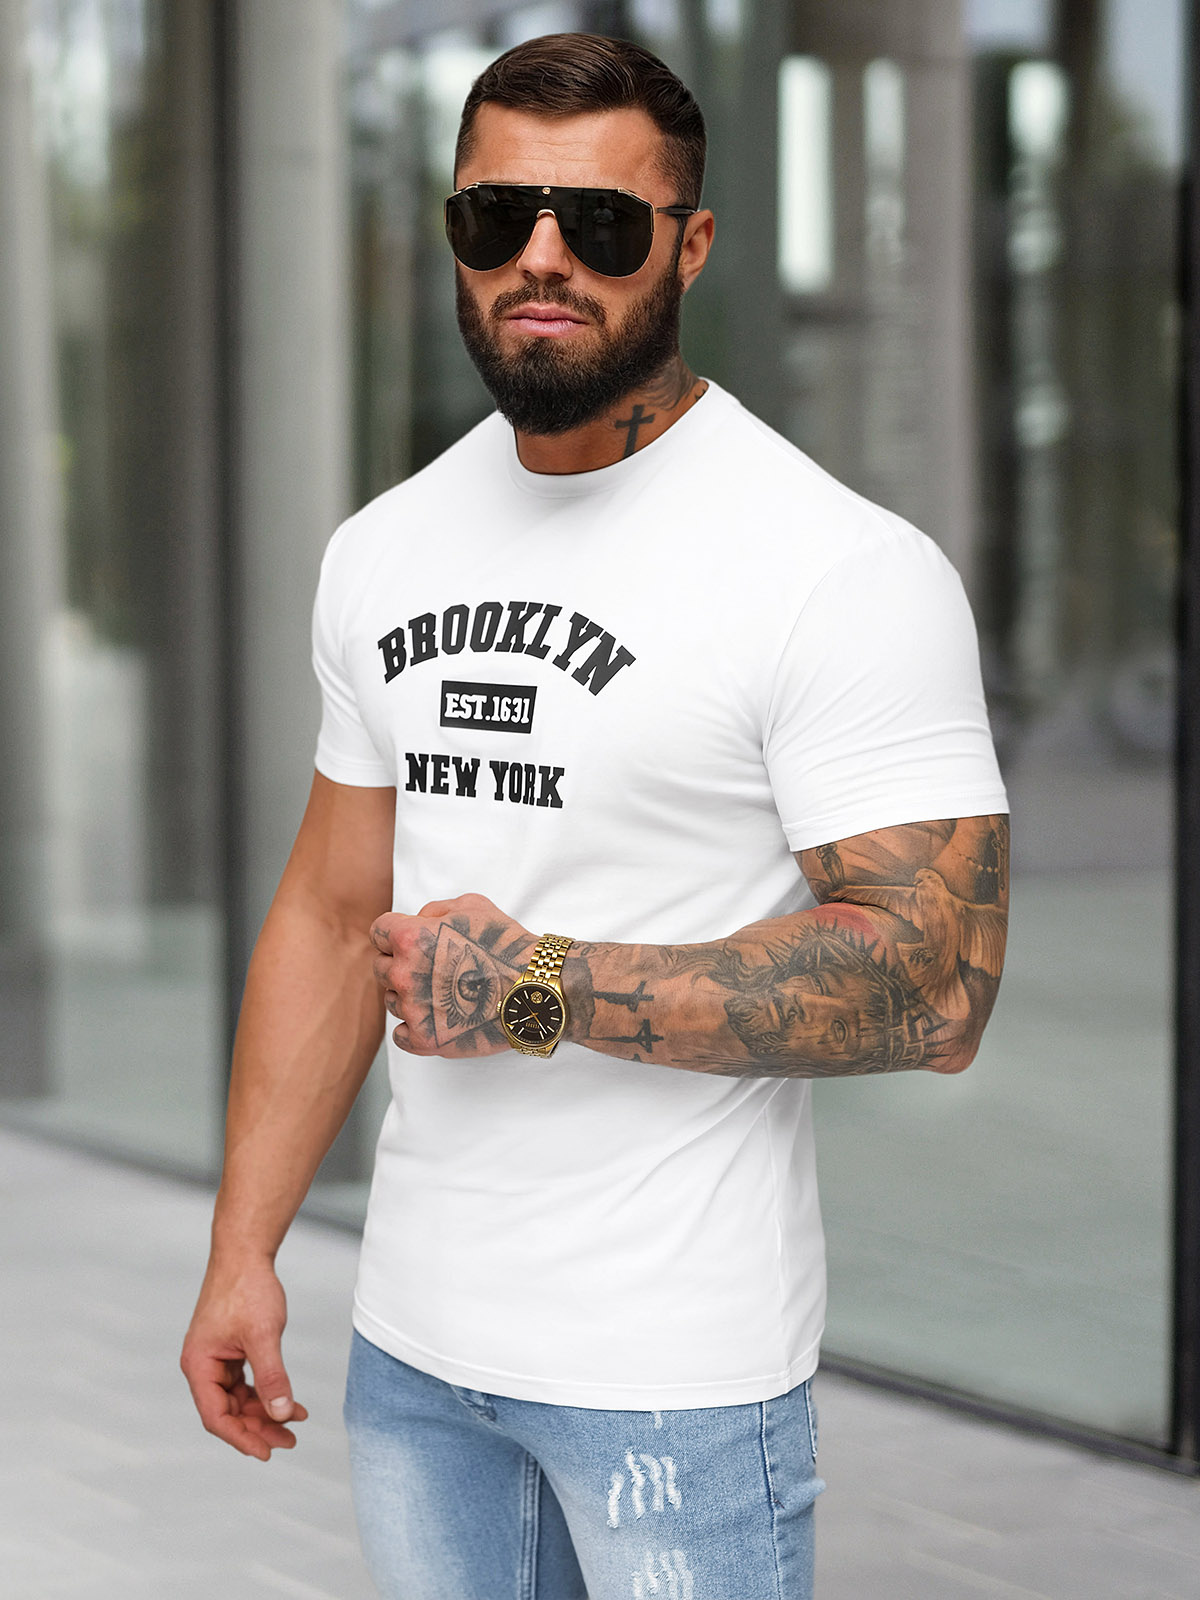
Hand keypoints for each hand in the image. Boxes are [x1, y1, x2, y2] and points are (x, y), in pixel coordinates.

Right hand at [180, 1259, 307, 1460]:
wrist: (246, 1253)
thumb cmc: (248, 1289)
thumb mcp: (262, 1336)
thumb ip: (272, 1376)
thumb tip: (280, 1414)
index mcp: (199, 1365)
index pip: (217, 1417)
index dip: (242, 1438)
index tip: (267, 1452)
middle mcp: (203, 1366)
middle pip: (229, 1412)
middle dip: (259, 1427)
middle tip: (290, 1441)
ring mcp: (216, 1359)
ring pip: (239, 1399)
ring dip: (266, 1411)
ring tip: (295, 1421)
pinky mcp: (230, 1351)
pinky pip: (246, 1382)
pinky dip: (266, 1391)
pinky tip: (288, 1401)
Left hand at [370, 892, 534, 1056]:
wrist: (533, 990)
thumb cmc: (506, 945)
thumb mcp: (472, 905)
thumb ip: (433, 909)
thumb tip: (416, 922)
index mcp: (410, 938)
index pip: (378, 932)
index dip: (394, 935)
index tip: (411, 942)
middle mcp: (405, 973)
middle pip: (380, 968)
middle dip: (401, 965)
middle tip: (433, 968)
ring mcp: (413, 1010)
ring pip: (392, 1001)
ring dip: (409, 996)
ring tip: (444, 993)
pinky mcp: (425, 1039)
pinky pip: (400, 1035)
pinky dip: (415, 1028)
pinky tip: (437, 1019)